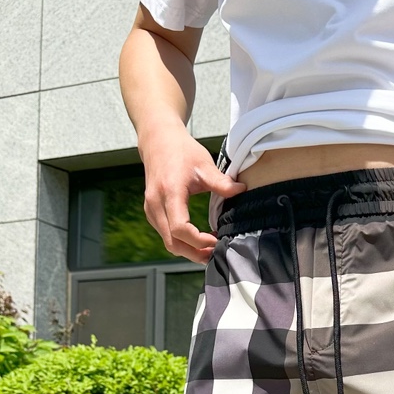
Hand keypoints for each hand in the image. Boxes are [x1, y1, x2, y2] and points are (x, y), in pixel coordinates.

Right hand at [139, 124, 245, 263]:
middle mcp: (156, 204)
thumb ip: (222, 182)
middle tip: (216, 253)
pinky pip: (166, 235)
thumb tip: (242, 190)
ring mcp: (151, 210)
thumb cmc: (181, 151)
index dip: (199, 241)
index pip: (180, 229)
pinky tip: (199, 240)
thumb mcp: (204, 164)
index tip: (216, 240)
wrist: (158, 140)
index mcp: (170, 192)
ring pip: (168, 242)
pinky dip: (182, 243)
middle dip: (195, 253)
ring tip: (210, 248)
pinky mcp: (152, 212)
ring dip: (189, 250)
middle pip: (173, 242)